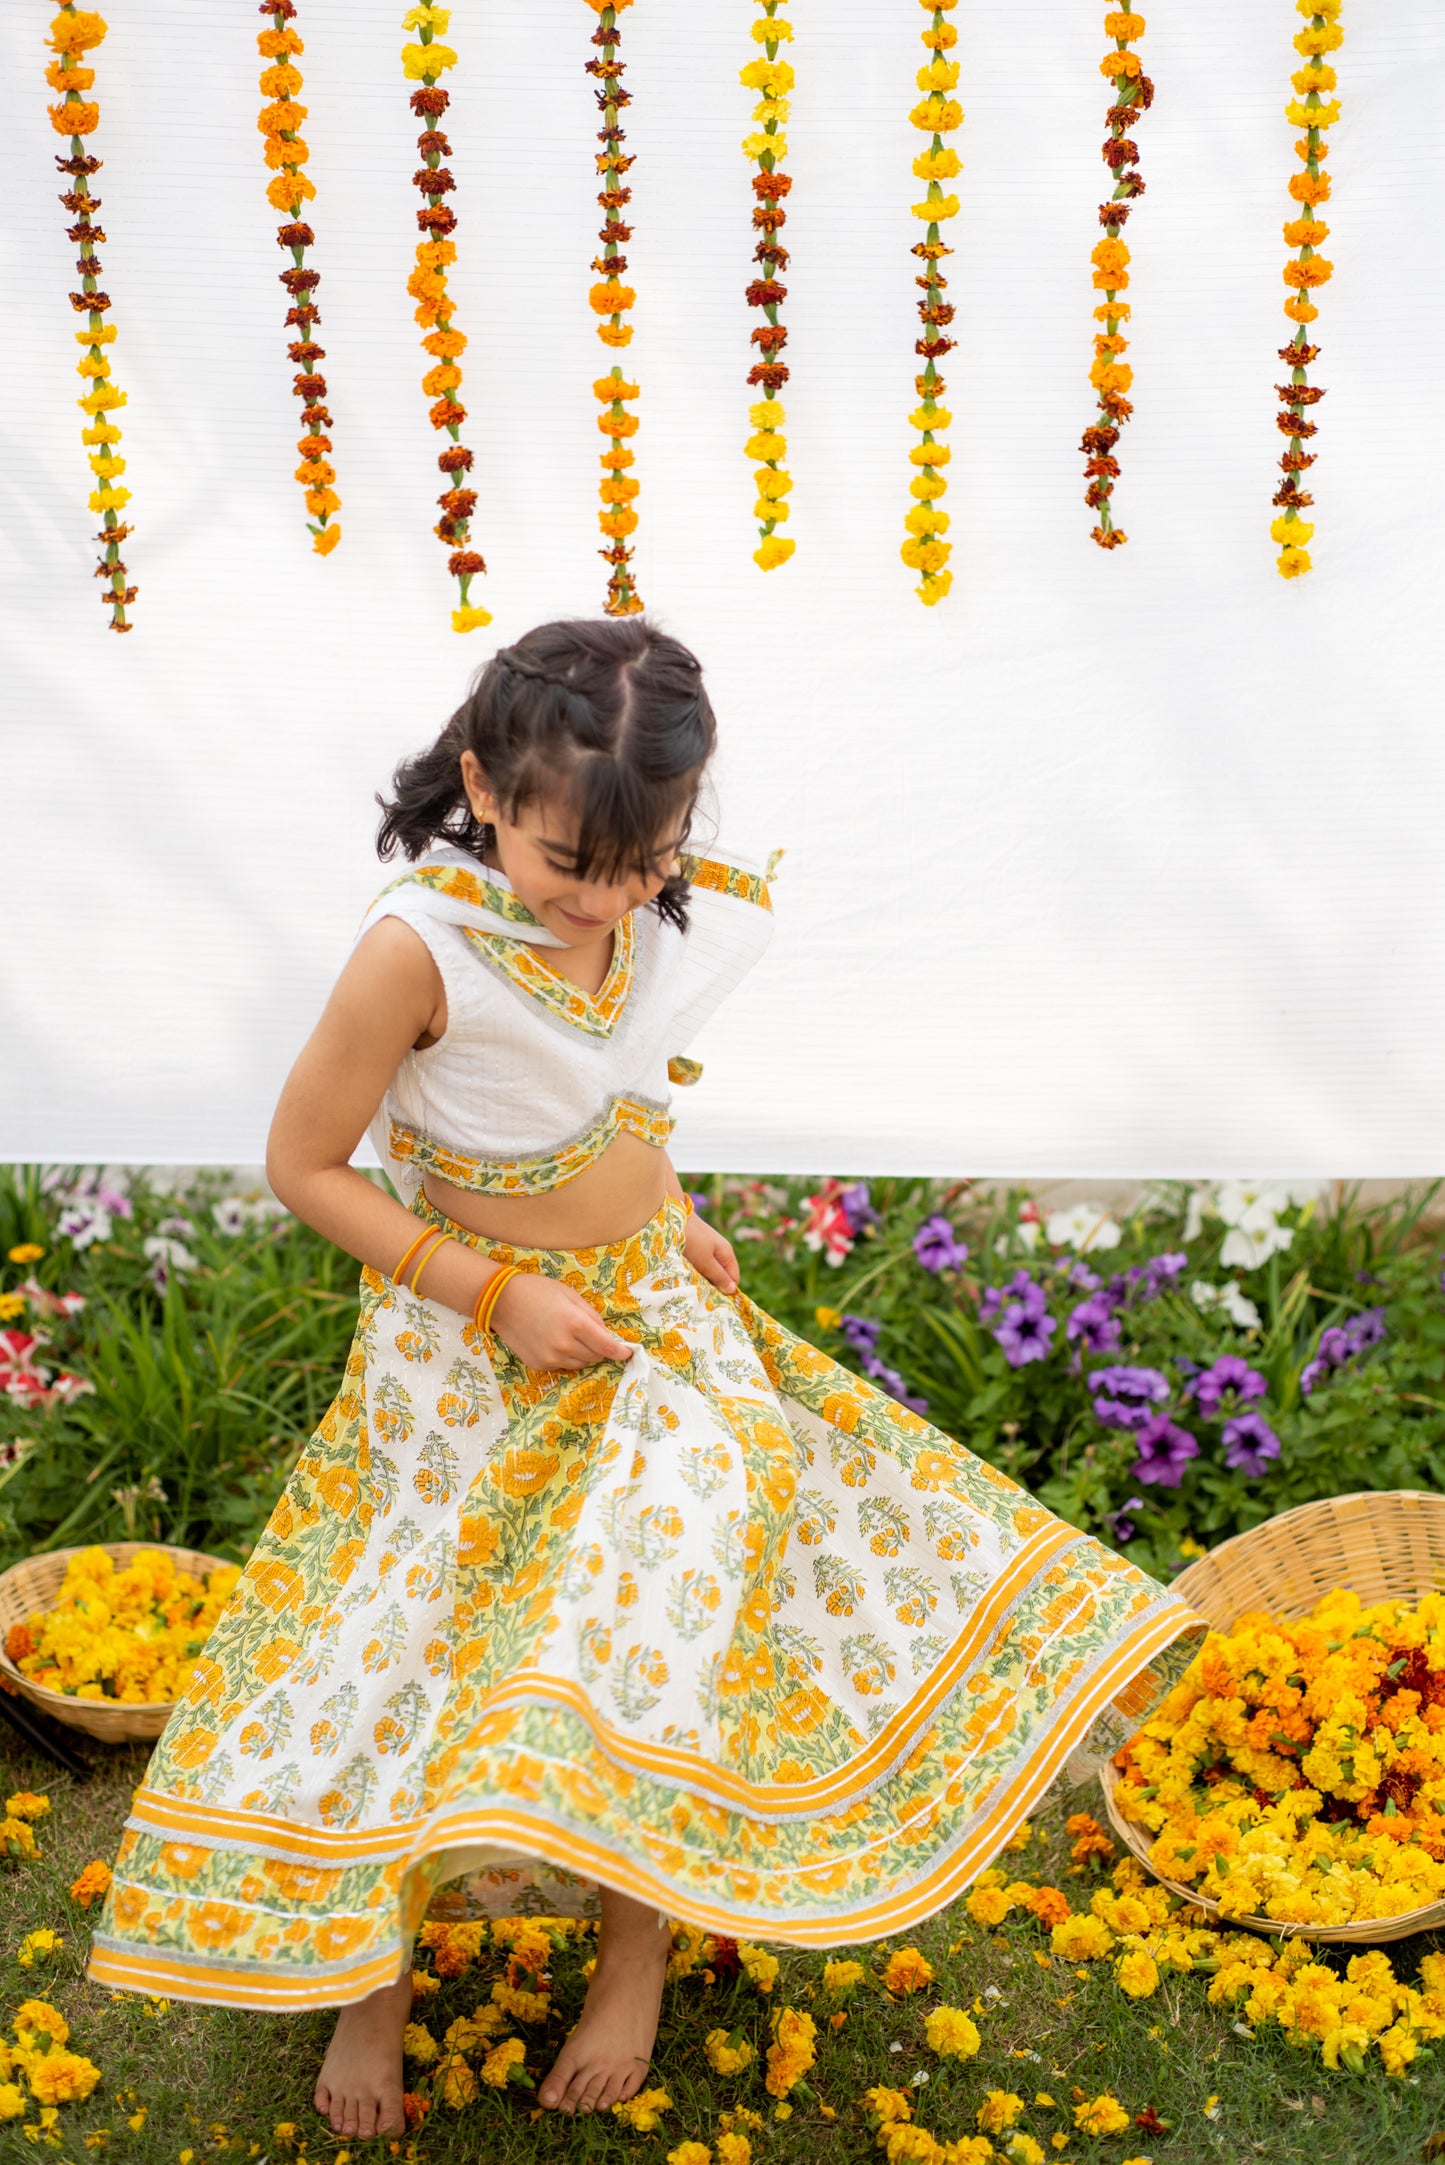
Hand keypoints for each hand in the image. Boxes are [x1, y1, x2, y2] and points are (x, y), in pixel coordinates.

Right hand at [487, 1270, 634, 1370]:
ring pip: (580, 1364)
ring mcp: (551, 1357)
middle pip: (595, 1357)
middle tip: (593, 1335)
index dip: (621, 1351)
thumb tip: (606, 1334)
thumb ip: (591, 1316)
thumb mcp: (570, 1295)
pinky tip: (556, 1341)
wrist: (501, 1302)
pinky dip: (567, 1357)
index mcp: (575, 1323)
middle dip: (600, 1348)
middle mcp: (564, 1344)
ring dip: (584, 1354)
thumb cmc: (538, 1291)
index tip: (628, 1352)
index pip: (607, 1346)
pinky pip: (563, 1365)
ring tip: (572, 1336)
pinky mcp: (540, 1365)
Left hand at [683, 1210, 739, 1295]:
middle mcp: (718, 1253)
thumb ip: (719, 1276)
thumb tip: (733, 1291)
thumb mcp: (706, 1261)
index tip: (715, 1300)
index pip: (734, 1278)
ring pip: (708, 1272)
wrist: (672, 1218)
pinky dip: (694, 1273)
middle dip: (713, 1286)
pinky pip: (699, 1267)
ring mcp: (706, 1251)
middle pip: (721, 1276)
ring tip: (693, 1287)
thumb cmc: (692, 1239)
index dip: (727, 1290)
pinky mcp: (694, 1251)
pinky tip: (686, 1277)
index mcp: (726, 1254)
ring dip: (702, 1280)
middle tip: (702, 1295)